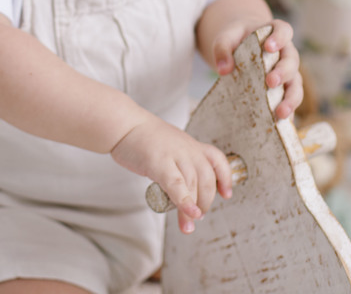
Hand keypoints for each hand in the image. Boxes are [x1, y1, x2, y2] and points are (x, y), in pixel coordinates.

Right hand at [110, 117, 233, 234]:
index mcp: (192, 145)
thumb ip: (180, 161)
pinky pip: (177, 186)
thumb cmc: (143, 138)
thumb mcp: (171, 145)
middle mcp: (188, 149)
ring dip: (193, 210)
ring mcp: (175, 155)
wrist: (124, 125)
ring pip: (193, 185)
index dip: (225, 178)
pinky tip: (189, 214)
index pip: (217, 159)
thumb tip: (185, 185)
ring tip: (189, 225)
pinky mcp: (160, 163)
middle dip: (206, 202)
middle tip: (198, 215)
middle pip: (207, 179)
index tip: (227, 194)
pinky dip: (185, 202)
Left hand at [210, 19, 302, 119]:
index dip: (280, 37)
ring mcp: (288, 73)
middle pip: (292, 61)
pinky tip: (280, 125)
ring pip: (296, 85)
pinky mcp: (284, 90)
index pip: (283, 30)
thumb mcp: (226, 38)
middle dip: (283, 72)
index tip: (269, 47)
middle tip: (270, 82)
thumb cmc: (236, 38)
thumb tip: (223, 70)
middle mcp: (286, 53)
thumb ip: (223, 48)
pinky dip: (288, 113)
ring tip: (280, 113)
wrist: (239, 46)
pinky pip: (290, 102)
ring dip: (291, 99)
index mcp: (275, 33)